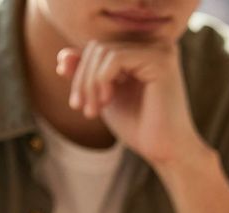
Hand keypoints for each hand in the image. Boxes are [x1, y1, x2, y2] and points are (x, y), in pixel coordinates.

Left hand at [57, 41, 204, 165]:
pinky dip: (102, 80)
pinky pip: (115, 58)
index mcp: (144, 51)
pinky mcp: (161, 60)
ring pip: (103, 51)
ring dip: (89, 83)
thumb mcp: (105, 97)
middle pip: (98, 47)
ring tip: (92, 110)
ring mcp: (160, 50)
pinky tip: (107, 102)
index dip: (79, 69)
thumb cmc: (140, 127)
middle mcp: (155, 45)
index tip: (74, 99)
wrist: (166, 151)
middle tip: (82, 108)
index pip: (99, 47)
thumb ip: (87, 75)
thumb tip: (63, 55)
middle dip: (83, 79)